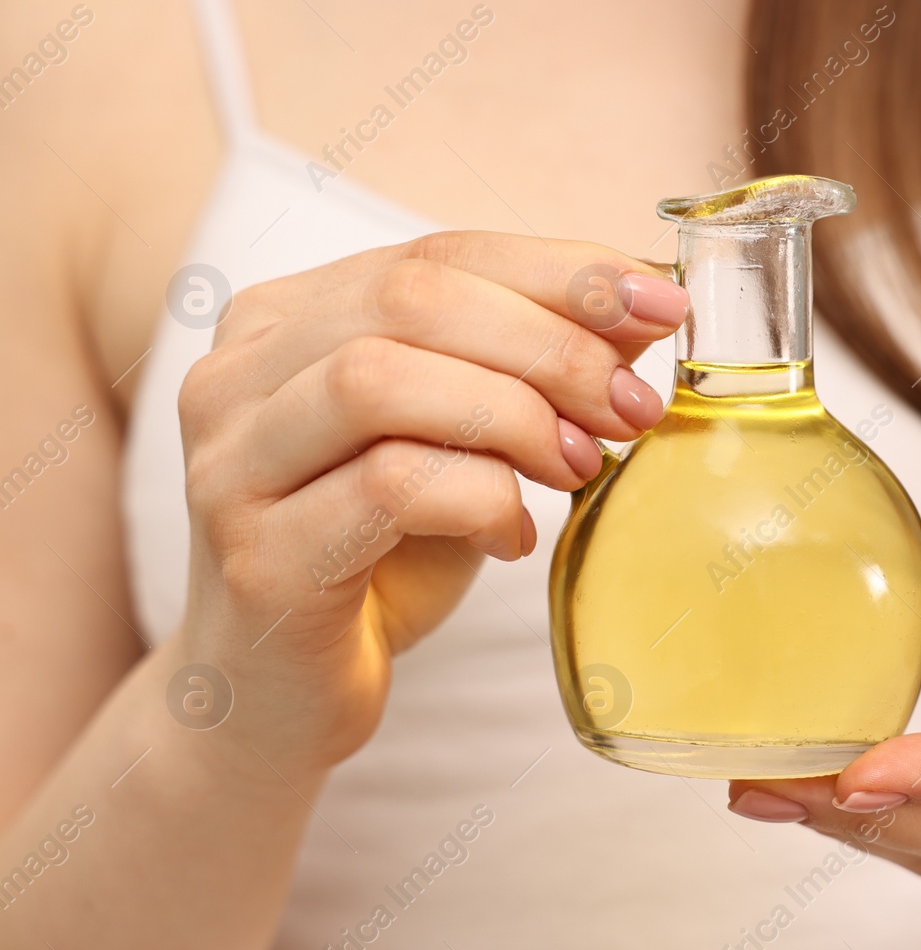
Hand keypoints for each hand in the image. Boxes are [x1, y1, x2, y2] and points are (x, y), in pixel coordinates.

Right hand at [174, 232, 687, 781]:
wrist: (278, 696)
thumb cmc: (379, 556)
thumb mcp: (465, 442)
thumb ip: (533, 366)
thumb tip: (644, 302)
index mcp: (286, 320)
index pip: (437, 253)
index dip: (560, 271)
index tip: (660, 305)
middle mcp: (236, 375)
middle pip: (410, 300)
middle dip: (550, 345)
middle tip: (630, 407)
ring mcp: (231, 465)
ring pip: (378, 380)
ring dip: (513, 415)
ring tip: (576, 467)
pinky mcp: (259, 558)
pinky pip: (385, 490)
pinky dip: (480, 499)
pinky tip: (513, 534)